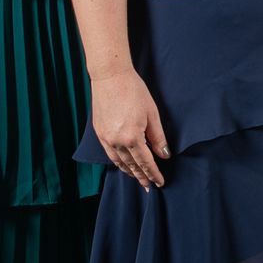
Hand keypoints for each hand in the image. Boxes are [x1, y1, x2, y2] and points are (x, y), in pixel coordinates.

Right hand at [90, 68, 169, 188]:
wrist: (110, 76)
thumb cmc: (133, 90)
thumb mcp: (152, 113)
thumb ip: (158, 137)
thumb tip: (164, 155)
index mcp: (132, 137)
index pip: (146, 162)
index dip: (154, 174)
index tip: (160, 182)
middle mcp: (117, 141)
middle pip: (132, 165)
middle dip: (142, 177)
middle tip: (149, 186)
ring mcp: (106, 138)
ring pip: (119, 162)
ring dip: (129, 172)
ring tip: (137, 178)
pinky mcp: (99, 132)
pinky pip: (109, 154)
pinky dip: (117, 162)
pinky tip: (122, 164)